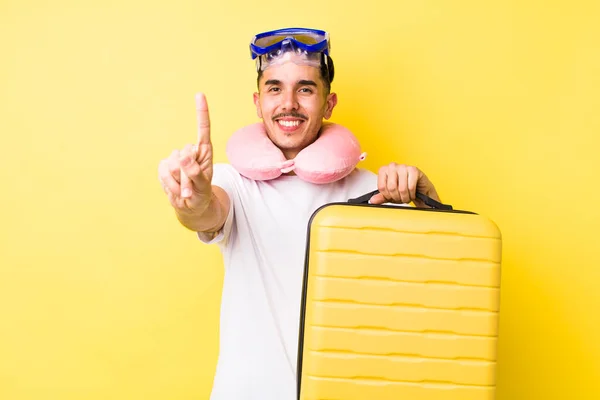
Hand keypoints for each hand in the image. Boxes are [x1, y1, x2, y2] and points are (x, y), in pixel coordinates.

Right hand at [158, 93, 213, 213]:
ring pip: (172, 166)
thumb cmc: (201, 194)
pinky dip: (170, 185)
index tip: (199, 94)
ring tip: (185, 189)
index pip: (203, 129)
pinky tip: (176, 189)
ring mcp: (175, 158)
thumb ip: (195, 173)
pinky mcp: (163, 166)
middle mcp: (190, 151)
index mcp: (204, 152)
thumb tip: (183, 155)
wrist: (190, 206)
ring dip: (179, 183)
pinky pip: (163, 173)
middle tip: (192, 188)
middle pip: (184, 156)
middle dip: (187, 176)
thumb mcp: (202, 186)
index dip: (201, 112)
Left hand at [369, 163, 440, 206]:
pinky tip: (412, 193)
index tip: (391, 196)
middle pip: (391, 187)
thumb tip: (372, 200)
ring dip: (405, 197)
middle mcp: (392, 166)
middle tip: (400, 197)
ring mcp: (403, 166)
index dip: (387, 196)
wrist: (419, 188)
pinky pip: (411, 187)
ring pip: (401, 188)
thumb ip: (380, 197)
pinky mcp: (414, 170)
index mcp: (384, 170)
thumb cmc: (403, 189)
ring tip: (406, 196)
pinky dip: (412, 194)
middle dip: (397, 197)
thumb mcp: (389, 195)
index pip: (381, 187)